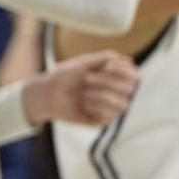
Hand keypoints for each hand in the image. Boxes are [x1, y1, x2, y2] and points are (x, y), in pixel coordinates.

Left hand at [24, 51, 138, 127]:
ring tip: (84, 93)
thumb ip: (106, 58)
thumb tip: (129, 61)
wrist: (45, 94)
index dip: (125, 71)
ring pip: (123, 104)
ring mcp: (108, 107)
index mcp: (113, 78)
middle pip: (129, 89)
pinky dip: (98, 107)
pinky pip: (110, 116)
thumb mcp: (84, 62)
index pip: (134, 77)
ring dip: (103, 95)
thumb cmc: (63, 76)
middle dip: (108, 81)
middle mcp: (114, 93)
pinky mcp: (99, 120)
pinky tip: (84, 104)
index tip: (107, 66)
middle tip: (87, 78)